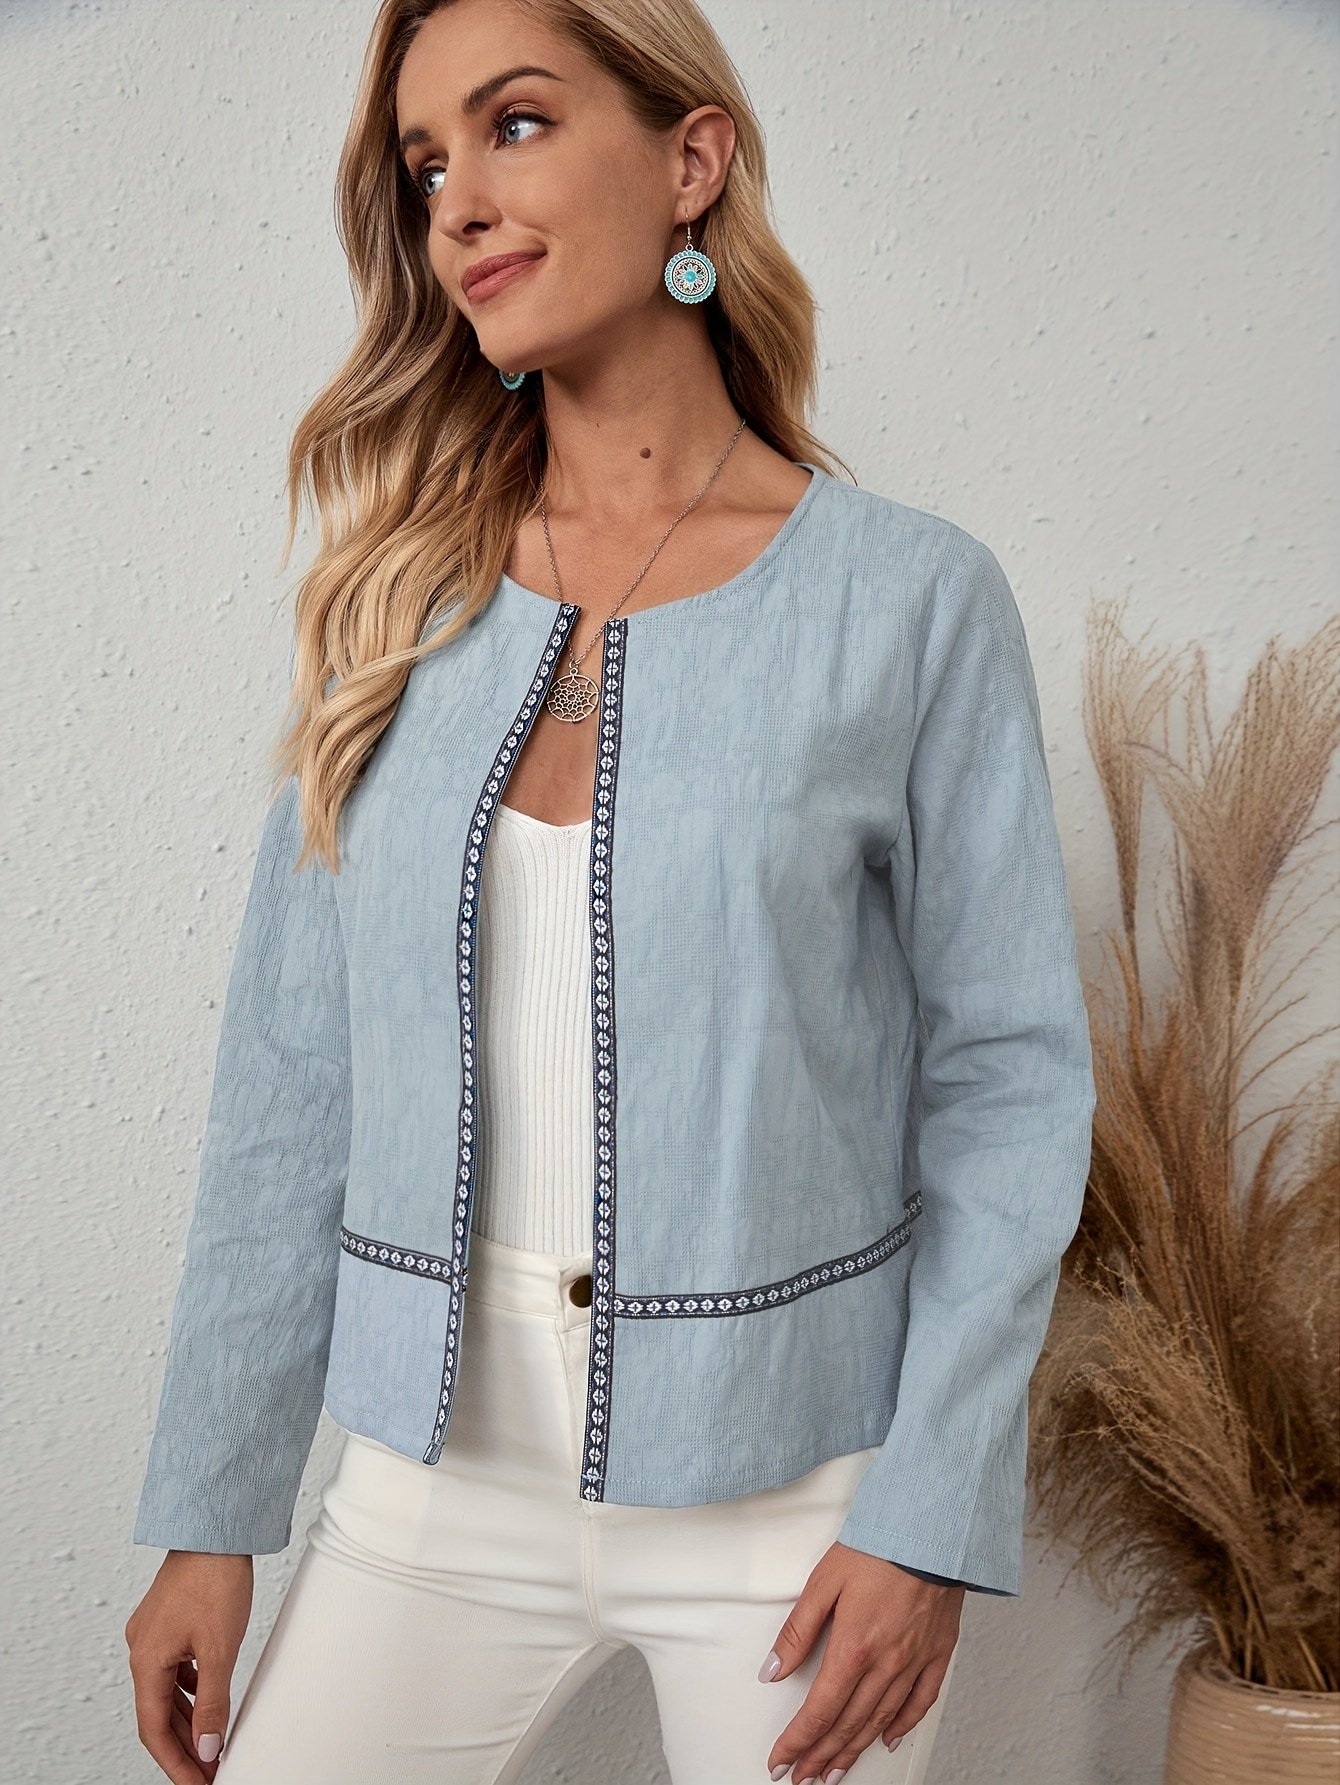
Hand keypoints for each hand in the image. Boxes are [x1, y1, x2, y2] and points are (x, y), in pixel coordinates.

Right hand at [125, 1551, 252, 1782]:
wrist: (216, 1527)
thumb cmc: (215, 1578)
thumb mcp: (220, 1648)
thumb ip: (213, 1703)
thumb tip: (208, 1746)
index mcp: (146, 1660)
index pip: (154, 1730)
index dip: (177, 1764)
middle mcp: (142, 1649)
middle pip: (157, 1715)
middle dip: (183, 1747)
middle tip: (209, 1772)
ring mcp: (153, 1633)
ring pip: (166, 1692)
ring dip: (187, 1720)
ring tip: (212, 1745)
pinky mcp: (167, 1621)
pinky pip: (174, 1668)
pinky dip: (189, 1690)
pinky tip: (207, 1699)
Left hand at [760, 1540, 961, 1784]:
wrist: (932, 1529)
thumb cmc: (878, 1546)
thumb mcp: (824, 1581)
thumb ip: (798, 1630)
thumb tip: (773, 1670)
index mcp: (854, 1647)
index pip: (819, 1711)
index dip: (797, 1742)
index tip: (781, 1762)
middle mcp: (886, 1664)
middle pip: (847, 1724)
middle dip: (820, 1756)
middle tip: (803, 1777)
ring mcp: (914, 1661)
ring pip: (880, 1721)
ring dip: (854, 1750)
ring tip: (835, 1772)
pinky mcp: (938, 1653)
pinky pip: (921, 1701)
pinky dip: (902, 1725)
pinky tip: (887, 1739)